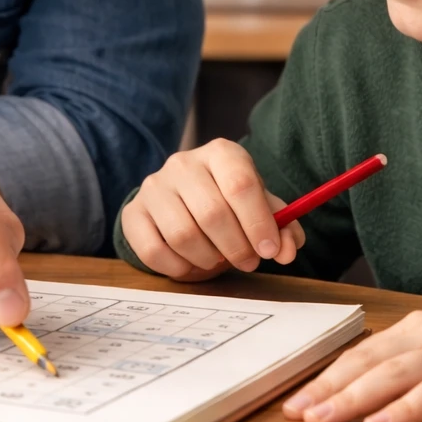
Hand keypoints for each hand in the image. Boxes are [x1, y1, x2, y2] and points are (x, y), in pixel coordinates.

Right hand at [121, 139, 304, 280]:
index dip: (258, 222)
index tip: (269, 250)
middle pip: (212, 213)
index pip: (240, 184)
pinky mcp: (134, 213)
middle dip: (236, 247)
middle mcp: (183, 163)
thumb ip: (282, 228)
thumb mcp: (260, 208)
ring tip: (219, 260)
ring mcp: (153, 187)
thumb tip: (287, 250)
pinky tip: (192, 263)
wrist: (181, 202)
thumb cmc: (229, 204)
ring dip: (208, 259)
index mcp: (221, 153)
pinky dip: (179, 267)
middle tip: (248, 261)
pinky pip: (154, 250)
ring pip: (183, 235)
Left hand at [283, 307, 421, 421]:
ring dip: (354, 398)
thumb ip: (409, 362)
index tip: (295, 399)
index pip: (361, 354)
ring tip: (324, 419)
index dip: (326, 376)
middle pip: (368, 363)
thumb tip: (362, 389)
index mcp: (415, 329)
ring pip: (393, 375)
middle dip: (329, 388)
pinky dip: (404, 409)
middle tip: (297, 413)